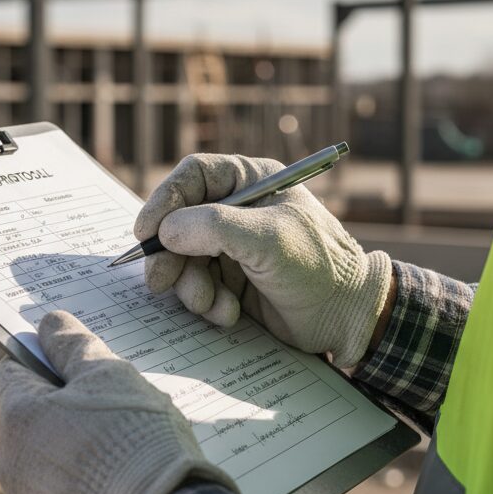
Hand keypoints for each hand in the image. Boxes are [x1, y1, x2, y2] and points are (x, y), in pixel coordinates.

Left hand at [0, 310, 236, 493]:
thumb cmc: (134, 441)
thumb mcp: (110, 376)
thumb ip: (73, 345)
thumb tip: (48, 323)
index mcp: (19, 417)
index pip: (12, 371)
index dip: (44, 360)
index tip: (74, 362)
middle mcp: (11, 467)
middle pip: (32, 423)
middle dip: (66, 413)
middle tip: (114, 412)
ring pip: (48, 468)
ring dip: (75, 458)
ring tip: (124, 457)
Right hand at [136, 153, 393, 368]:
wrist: (347, 316)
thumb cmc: (318, 266)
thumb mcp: (267, 239)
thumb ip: (213, 228)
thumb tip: (165, 232)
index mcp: (252, 181)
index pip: (193, 176)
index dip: (164, 200)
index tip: (145, 233)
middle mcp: (238, 209)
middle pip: (179, 221)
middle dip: (169, 255)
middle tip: (159, 281)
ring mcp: (233, 246)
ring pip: (183, 259)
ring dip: (190, 286)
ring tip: (212, 304)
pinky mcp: (232, 280)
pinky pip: (198, 286)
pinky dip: (206, 303)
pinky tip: (230, 313)